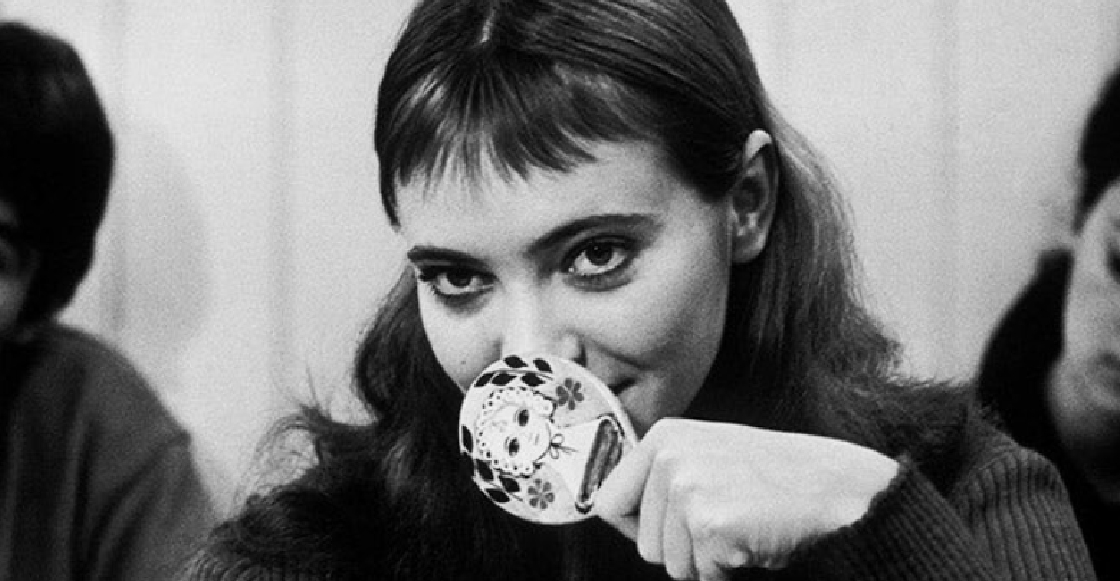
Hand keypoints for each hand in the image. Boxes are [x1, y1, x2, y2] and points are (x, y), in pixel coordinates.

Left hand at [592, 418, 898, 579]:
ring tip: (742, 527)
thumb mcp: (708, 454)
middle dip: (680, 550)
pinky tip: (754, 539)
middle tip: (724, 524)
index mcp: (664, 437)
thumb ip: (663, 474)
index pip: (608, 502)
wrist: (836, 488)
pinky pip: (703, 575)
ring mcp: (688, 489)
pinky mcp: (711, 524)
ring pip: (671, 565)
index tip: (669, 529)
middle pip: (641, 544)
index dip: (635, 528)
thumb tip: (611, 510)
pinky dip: (729, 571)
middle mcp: (669, 457)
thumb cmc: (776, 476)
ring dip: (706, 561)